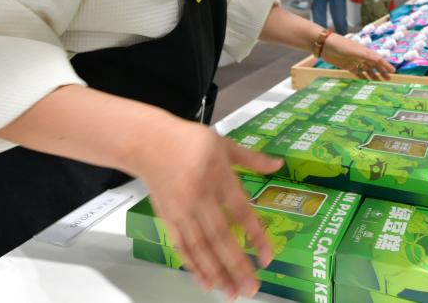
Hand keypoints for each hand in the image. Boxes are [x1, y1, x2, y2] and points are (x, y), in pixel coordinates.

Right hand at [133, 120, 282, 298]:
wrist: (148, 142)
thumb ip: (252, 158)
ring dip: (216, 271)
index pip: (241, 211)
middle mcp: (200, 196)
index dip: (255, 236)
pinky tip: (205, 280)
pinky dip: (193, 265)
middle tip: (251, 287)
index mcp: (219, 176)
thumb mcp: (224, 143)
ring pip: (200, 246)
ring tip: (231, 291)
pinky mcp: (167, 217)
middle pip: (220, 237)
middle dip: (236, 265)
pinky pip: (182, 245)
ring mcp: (182, 210)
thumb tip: (278, 164)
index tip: (267, 257)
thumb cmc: (188, 140)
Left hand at [320, 33, 393, 80]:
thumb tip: (380, 61)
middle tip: (388, 80)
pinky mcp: (347, 66)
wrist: (324, 45)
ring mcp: (355, 61)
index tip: (393, 72)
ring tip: (379, 83)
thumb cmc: (340, 44)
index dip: (386, 65)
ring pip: (367, 70)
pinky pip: (357, 73)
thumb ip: (367, 56)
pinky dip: (362, 78)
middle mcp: (361, 56)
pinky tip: (366, 83)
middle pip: (374, 65)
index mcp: (365, 51)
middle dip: (381, 72)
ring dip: (373, 76)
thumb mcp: (354, 50)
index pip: (378, 59)